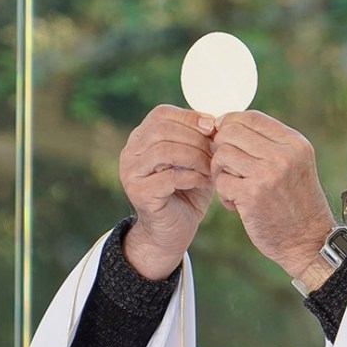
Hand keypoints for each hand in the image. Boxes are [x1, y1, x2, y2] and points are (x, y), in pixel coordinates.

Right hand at [118, 105, 216, 279]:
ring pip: (164, 150)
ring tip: (211, 167)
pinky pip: (169, 176)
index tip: (213, 128)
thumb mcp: (194, 160)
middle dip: (195, 138)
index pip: (161, 114)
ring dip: (195, 157)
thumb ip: (199, 139)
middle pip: (162, 130)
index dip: (189, 118)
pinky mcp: (139, 193)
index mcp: (141, 138)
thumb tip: (216, 120)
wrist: (172, 232)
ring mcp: (130, 173)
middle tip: (216, 151)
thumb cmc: (186, 192)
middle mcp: (130, 152)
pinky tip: (205, 182)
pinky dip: (193, 176)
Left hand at [208, 111, 337, 277]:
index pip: (251, 116)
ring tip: (232, 186)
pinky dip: (223, 194)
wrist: (309, 240)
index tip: (222, 135)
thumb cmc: (296, 202)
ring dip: (220, 172)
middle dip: (220, 147)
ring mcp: (268, 175)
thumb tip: (226, 124)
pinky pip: (221, 182)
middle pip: (231, 132)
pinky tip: (235, 205)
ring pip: (222, 155)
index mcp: (294, 143)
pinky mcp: (252, 196)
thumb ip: (268, 143)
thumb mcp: (294, 164)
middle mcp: (283, 155)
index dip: (230, 122)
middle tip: (227, 167)